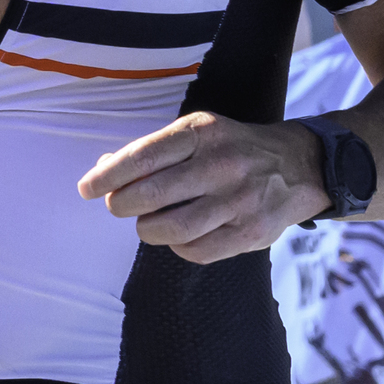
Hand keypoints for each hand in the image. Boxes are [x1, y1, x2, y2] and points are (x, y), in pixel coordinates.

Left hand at [78, 109, 330, 264]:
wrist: (298, 166)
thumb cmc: (231, 147)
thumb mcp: (197, 132)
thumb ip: (153, 150)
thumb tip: (105, 168)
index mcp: (202, 132)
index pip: (143, 156)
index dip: (108, 175)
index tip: (86, 188)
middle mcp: (221, 165)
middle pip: (152, 195)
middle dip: (122, 205)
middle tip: (116, 206)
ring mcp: (239, 201)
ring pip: (171, 229)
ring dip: (147, 229)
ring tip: (147, 222)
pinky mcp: (251, 234)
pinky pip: (196, 251)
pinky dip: (176, 247)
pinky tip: (177, 235)